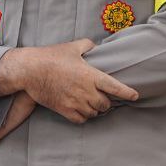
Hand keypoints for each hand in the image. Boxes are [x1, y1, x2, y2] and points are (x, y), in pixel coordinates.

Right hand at [0, 39, 137, 123]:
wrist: (29, 70)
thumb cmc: (51, 57)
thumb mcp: (72, 47)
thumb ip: (88, 46)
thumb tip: (95, 46)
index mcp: (91, 75)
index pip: (115, 87)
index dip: (127, 93)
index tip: (135, 96)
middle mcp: (86, 91)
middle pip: (105, 104)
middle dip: (106, 102)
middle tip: (103, 98)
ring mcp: (75, 102)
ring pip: (94, 114)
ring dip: (95, 110)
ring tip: (92, 104)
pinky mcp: (64, 110)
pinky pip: (81, 120)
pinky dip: (84, 117)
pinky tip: (82, 111)